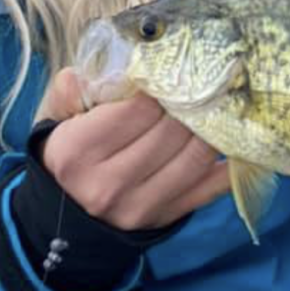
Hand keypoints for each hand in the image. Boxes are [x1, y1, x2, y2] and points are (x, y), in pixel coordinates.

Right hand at [34, 68, 229, 231]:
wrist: (67, 216)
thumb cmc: (68, 153)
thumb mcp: (56, 118)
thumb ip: (70, 90)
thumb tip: (92, 72)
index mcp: (77, 151)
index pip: (138, 108)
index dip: (161, 85)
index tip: (170, 72)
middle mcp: (108, 184)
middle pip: (171, 131)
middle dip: (191, 102)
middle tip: (201, 82)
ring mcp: (140, 206)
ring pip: (196, 157)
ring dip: (213, 126)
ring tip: (217, 103)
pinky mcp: (166, 218)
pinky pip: (212, 187)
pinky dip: (229, 161)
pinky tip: (233, 138)